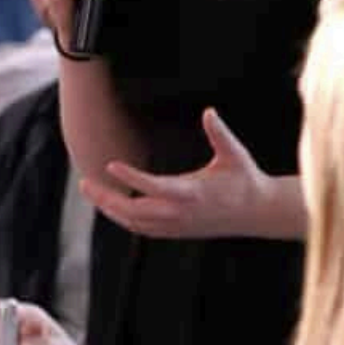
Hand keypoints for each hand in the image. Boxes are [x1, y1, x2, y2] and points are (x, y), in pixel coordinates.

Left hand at [79, 108, 303, 239]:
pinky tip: (111, 206)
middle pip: (133, 211)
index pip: (153, 187)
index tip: (110, 165)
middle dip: (105, 198)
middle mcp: (180, 212)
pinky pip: (142, 229)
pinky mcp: (176, 232)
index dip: (130, 177)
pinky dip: (123, 219)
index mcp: (192, 192)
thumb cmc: (246, 179)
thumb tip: (209, 112)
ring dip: (110, 209)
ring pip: (133, 223)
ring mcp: (176, 225)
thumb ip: (219, 133)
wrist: (259, 213)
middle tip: (84, 182)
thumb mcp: (235, 154)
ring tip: (92, 191)